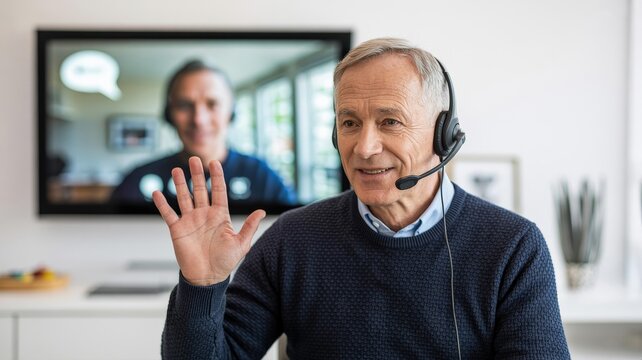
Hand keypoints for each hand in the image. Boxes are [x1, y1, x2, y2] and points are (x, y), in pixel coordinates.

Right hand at [152, 157, 265, 285]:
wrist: (206, 278)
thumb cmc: (225, 262)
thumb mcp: (241, 244)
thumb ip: (249, 227)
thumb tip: (262, 211)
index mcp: (219, 215)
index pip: (218, 191)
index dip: (216, 176)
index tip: (214, 162)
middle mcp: (204, 214)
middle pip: (200, 190)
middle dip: (197, 174)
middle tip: (194, 158)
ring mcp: (190, 220)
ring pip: (184, 197)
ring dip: (180, 184)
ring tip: (176, 169)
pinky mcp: (177, 229)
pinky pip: (168, 214)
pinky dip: (162, 203)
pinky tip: (157, 192)